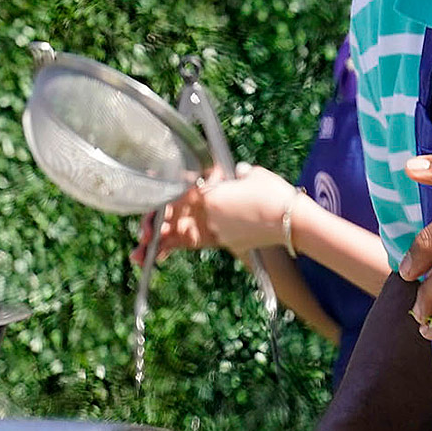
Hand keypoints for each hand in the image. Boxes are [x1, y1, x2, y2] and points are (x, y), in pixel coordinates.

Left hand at [143, 166, 296, 260]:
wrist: (293, 222)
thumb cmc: (275, 194)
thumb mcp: (253, 174)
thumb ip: (237, 173)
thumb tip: (237, 174)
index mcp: (210, 193)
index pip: (180, 192)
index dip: (164, 195)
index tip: (152, 193)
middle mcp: (208, 214)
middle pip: (174, 215)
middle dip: (156, 222)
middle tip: (141, 231)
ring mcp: (215, 230)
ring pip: (178, 233)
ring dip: (159, 241)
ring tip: (138, 251)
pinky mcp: (223, 242)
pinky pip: (192, 244)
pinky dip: (173, 249)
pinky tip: (157, 256)